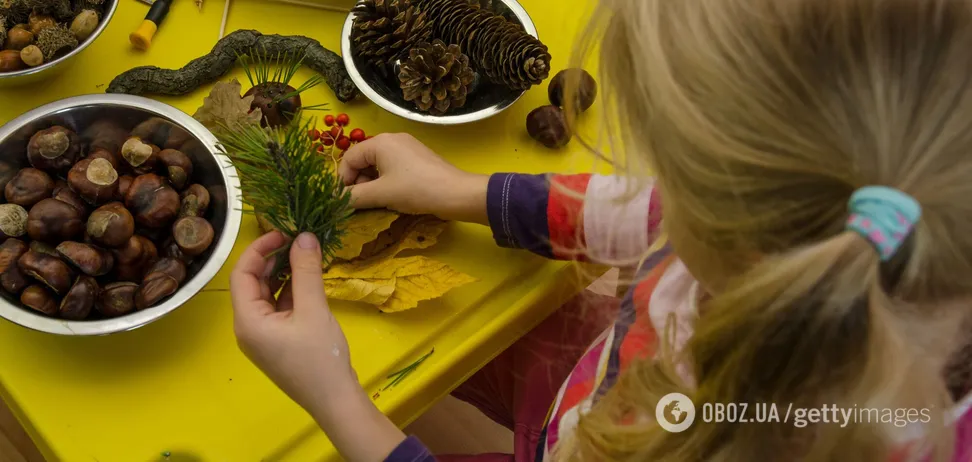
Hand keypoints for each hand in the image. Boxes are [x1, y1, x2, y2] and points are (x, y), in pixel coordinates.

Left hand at [230, 231, 405, 461]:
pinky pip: (279, 309)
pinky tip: (309, 280)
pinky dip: (292, 291)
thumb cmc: (320, 357)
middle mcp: (248, 327)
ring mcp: (263, 337)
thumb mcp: (314, 309)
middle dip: (273, 260)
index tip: (283, 233)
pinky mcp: (279, 342)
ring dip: (284, 274)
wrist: (335, 401)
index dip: (259, 249)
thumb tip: (304, 236)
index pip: (241, 274)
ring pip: (267, 295)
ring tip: (306, 256)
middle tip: (298, 241)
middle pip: (252, 283)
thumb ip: (307, 271)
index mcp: (248, 320)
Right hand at [338, 133, 488, 224]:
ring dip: (372, 184)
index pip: (349, 158)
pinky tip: (392, 197)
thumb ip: (354, 197)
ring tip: (377, 202)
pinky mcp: (418, 159)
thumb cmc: (415, 190)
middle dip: (358, 182)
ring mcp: (407, 147)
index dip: (342, 180)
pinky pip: (393, 168)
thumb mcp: (380, 194)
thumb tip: (336, 201)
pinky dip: (386, 182)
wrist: (456, 194)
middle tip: (361, 203)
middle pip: (363, 160)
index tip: (342, 200)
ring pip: (378, 166)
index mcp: (380, 142)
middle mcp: (392, 139)